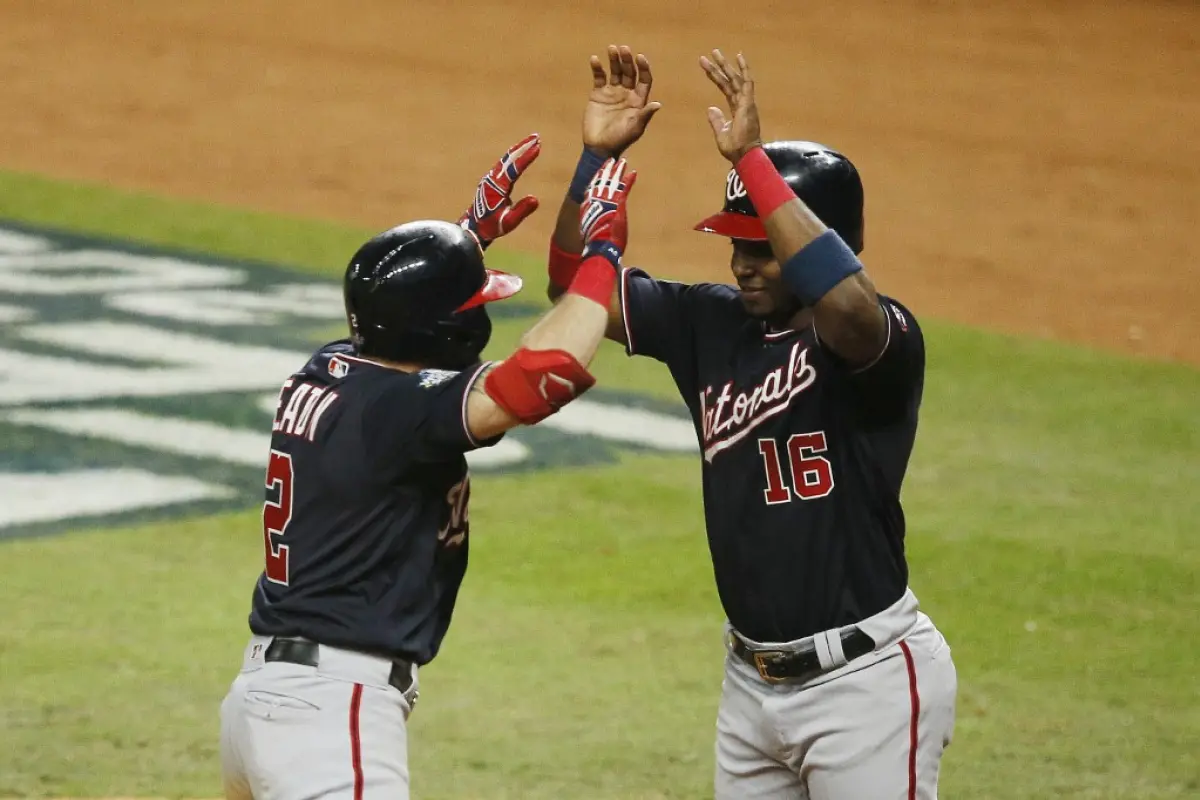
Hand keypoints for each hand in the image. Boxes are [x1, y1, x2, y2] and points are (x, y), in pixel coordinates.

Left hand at [458, 133, 540, 249]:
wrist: (474, 228)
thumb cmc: (492, 226)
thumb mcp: (509, 222)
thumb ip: (522, 211)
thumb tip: (536, 199)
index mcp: (498, 187)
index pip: (514, 168)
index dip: (526, 157)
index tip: (537, 147)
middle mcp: (492, 179)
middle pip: (509, 158)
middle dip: (523, 146)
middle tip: (537, 137)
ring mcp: (490, 178)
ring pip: (505, 159)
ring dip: (518, 149)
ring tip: (532, 141)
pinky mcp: (490, 180)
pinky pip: (503, 164)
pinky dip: (512, 156)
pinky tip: (518, 153)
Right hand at [580, 158, 637, 257]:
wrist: (600, 248)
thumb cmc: (596, 246)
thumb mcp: (591, 234)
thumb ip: (593, 227)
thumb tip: (591, 234)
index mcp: (587, 208)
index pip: (592, 188)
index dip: (596, 178)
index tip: (600, 170)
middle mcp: (595, 201)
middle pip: (601, 181)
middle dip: (607, 170)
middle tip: (612, 160)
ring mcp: (607, 201)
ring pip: (613, 181)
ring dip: (618, 171)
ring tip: (622, 161)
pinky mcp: (617, 204)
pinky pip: (624, 188)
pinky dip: (629, 180)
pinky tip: (633, 172)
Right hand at [583, 45, 661, 157]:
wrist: (599, 147)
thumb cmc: (620, 139)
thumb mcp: (635, 128)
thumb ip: (645, 115)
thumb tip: (658, 104)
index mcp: (638, 100)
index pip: (644, 79)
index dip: (643, 68)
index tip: (640, 57)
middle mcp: (627, 93)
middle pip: (629, 72)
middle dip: (627, 60)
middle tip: (623, 49)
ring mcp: (612, 92)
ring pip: (615, 71)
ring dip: (614, 59)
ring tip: (612, 48)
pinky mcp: (598, 94)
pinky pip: (599, 77)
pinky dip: (597, 68)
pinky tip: (595, 59)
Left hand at [699, 50, 762, 163]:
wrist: (743, 155)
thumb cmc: (734, 148)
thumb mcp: (720, 133)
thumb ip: (716, 120)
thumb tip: (710, 108)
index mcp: (736, 108)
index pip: (725, 88)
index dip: (715, 76)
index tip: (705, 66)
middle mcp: (742, 102)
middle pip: (729, 80)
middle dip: (720, 66)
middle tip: (711, 53)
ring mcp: (746, 102)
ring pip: (735, 78)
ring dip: (725, 65)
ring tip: (715, 52)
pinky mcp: (748, 103)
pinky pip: (747, 83)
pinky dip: (744, 69)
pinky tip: (739, 56)